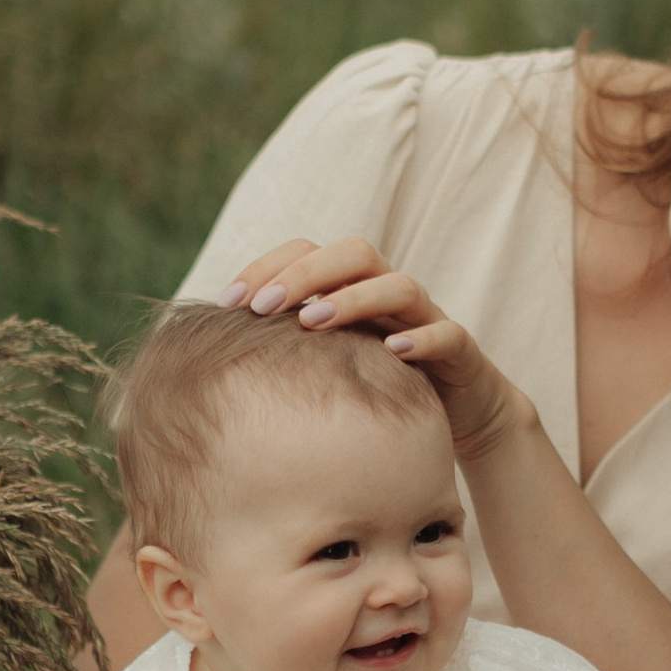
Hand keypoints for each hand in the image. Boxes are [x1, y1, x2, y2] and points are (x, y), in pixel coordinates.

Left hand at [222, 235, 530, 462]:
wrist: (462, 418)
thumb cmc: (382, 391)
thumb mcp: (329, 368)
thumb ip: (286, 352)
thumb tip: (209, 359)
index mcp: (354, 289)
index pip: (308, 252)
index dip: (267, 266)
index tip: (228, 301)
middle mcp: (390, 294)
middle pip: (353, 254)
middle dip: (304, 274)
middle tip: (262, 306)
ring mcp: (428, 318)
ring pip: (399, 285)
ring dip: (353, 299)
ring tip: (312, 322)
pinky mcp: (460, 351)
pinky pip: (446, 333)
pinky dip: (420, 338)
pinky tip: (392, 350)